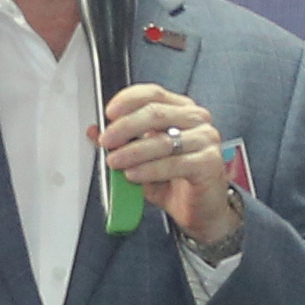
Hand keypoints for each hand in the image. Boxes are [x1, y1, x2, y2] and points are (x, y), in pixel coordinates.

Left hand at [101, 81, 241, 251]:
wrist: (201, 209)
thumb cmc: (175, 180)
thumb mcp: (141, 159)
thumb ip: (121, 143)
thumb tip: (94, 131)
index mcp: (181, 110)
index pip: (152, 94)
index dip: (128, 100)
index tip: (109, 113)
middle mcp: (196, 120)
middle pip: (156, 113)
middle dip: (125, 127)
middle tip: (107, 140)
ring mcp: (206, 140)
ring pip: (163, 140)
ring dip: (133, 151)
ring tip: (115, 161)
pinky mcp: (209, 163)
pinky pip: (174, 164)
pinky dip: (149, 169)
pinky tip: (133, 174)